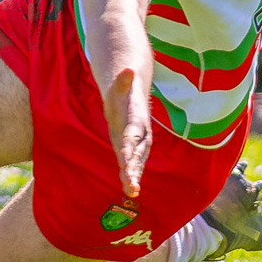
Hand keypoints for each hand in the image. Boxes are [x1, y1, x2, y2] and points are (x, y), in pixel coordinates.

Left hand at [101, 63, 151, 200]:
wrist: (132, 97)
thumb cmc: (123, 91)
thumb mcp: (121, 84)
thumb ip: (123, 80)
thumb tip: (128, 69)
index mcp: (137, 120)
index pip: (133, 136)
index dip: (130, 149)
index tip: (126, 162)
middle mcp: (141, 135)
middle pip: (137, 153)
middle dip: (134, 168)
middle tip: (131, 183)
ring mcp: (137, 144)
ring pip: (137, 162)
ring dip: (134, 177)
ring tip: (132, 191)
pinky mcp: (131, 150)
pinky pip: (132, 165)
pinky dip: (131, 177)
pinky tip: (129, 192)